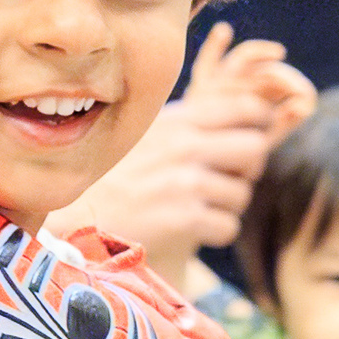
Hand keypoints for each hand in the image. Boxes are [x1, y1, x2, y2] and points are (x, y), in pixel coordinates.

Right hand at [44, 25, 314, 285]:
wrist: (81, 219)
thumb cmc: (118, 176)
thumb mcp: (149, 133)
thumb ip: (189, 121)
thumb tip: (248, 109)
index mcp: (178, 119)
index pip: (247, 106)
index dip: (257, 124)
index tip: (247, 139)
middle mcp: (184, 146)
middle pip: (256, 148)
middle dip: (247, 168)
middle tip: (226, 178)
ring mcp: (185, 183)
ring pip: (242, 194)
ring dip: (227, 205)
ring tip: (199, 205)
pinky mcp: (184, 219)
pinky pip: (228, 226)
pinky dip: (214, 232)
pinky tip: (191, 227)